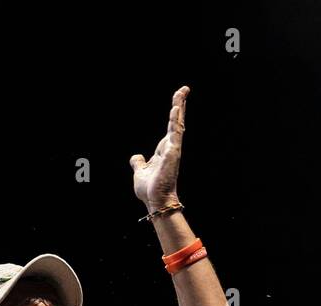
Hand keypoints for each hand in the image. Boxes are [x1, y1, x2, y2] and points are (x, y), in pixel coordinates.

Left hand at [129, 85, 188, 210]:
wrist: (155, 200)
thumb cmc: (150, 189)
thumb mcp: (140, 171)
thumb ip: (138, 162)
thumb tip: (136, 157)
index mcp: (164, 149)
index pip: (171, 127)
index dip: (175, 114)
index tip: (178, 100)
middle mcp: (171, 147)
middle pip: (176, 121)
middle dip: (180, 104)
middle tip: (184, 89)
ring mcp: (173, 150)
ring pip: (177, 124)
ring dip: (179, 107)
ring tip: (182, 92)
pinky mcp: (172, 154)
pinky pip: (174, 134)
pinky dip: (175, 121)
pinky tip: (175, 109)